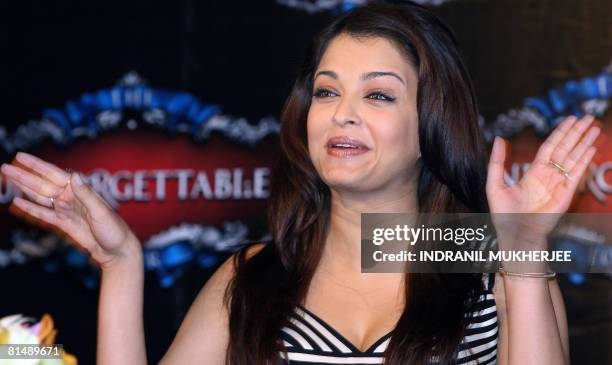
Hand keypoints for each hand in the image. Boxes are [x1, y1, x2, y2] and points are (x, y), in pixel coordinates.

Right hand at [1, 152, 141, 269]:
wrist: (117, 251)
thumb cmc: (114, 230)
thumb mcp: (101, 212)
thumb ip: (86, 195)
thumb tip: (75, 176)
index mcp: (80, 190)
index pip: (54, 174)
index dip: (36, 165)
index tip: (20, 157)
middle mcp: (71, 198)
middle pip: (42, 184)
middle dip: (23, 176)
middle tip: (4, 167)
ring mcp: (66, 210)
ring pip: (40, 196)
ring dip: (24, 188)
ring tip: (7, 179)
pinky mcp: (63, 224)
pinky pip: (43, 214)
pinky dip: (30, 209)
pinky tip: (17, 203)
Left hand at [486, 115, 599, 248]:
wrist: (515, 234)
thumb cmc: (504, 214)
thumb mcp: (495, 183)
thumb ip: (497, 161)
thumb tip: (499, 139)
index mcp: (534, 172)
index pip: (551, 146)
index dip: (561, 132)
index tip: (571, 119)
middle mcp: (549, 175)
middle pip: (566, 148)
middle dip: (577, 133)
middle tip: (589, 117)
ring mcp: (559, 184)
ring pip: (574, 158)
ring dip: (584, 142)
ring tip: (595, 128)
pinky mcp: (566, 194)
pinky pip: (576, 174)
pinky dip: (584, 160)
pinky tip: (591, 148)